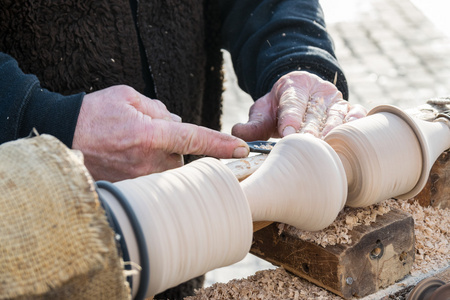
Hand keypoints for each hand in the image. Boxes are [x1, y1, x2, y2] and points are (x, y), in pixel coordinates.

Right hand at [72, 85, 248, 181]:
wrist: (62, 135)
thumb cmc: (95, 113)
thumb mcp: (128, 96)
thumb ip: (160, 108)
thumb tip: (179, 121)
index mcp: (151, 133)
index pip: (196, 139)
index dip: (221, 145)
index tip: (241, 150)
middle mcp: (148, 160)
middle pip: (183, 159)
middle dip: (175, 148)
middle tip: (151, 138)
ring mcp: (138, 178)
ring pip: (168, 171)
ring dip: (161, 160)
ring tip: (135, 149)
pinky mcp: (129, 189)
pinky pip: (152, 182)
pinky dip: (149, 170)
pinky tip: (130, 160)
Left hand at [232, 71, 366, 140]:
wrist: (301, 93)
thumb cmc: (279, 107)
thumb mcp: (263, 110)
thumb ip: (252, 123)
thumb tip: (237, 132)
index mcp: (294, 86)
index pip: (292, 102)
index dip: (290, 118)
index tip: (288, 134)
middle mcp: (317, 91)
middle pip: (315, 113)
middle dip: (311, 131)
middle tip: (308, 147)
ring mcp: (335, 100)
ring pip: (337, 116)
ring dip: (333, 133)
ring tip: (329, 150)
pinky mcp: (349, 108)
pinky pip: (357, 115)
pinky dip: (356, 126)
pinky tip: (352, 140)